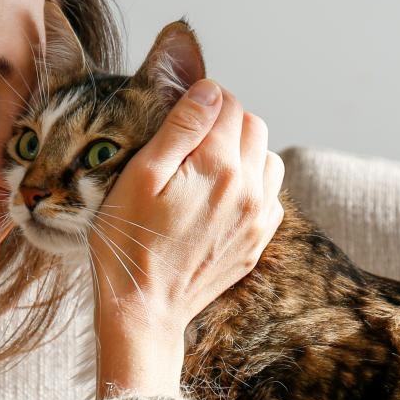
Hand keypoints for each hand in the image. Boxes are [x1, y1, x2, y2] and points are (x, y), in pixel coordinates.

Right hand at [90, 79, 284, 398]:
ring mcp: (258, 217)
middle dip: (225, 121)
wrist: (145, 308)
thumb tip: (208, 91)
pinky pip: (271, 195)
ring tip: (207, 166)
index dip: (202, 99)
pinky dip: (253, 184)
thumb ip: (179, 128)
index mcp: (218, 166)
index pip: (228, 103)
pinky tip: (221, 196)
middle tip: (189, 139)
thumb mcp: (140, 176)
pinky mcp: (257, 240)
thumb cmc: (128, 241)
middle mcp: (249, 188)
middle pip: (253, 125)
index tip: (180, 113)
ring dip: (244, 151)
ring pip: (268, 157)